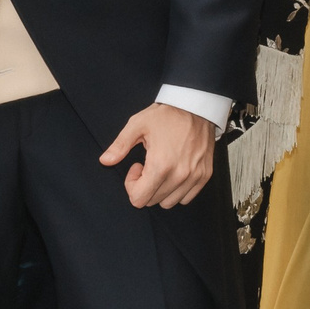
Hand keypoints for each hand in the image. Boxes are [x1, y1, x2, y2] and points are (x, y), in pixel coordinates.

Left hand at [100, 102, 215, 208]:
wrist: (197, 106)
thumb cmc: (166, 114)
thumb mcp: (138, 124)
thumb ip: (120, 145)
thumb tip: (105, 161)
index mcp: (161, 165)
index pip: (139, 199)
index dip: (131, 185)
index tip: (136, 166)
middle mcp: (179, 175)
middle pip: (152, 201)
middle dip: (145, 186)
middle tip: (147, 165)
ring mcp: (194, 177)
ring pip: (169, 202)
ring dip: (160, 190)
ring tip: (161, 168)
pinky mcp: (204, 176)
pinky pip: (186, 198)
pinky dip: (177, 191)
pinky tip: (174, 171)